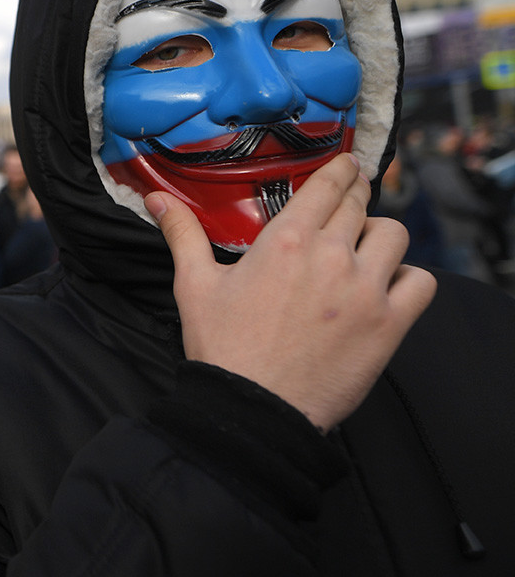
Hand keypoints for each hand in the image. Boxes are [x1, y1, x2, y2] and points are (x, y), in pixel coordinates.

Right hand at [145, 154, 435, 432]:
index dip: (340, 170)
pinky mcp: (389, 324)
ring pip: (393, 236)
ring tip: (363, 250)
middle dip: (356, 196)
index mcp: (287, 240)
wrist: (253, 409)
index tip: (346, 166)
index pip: (327, 185)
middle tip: (350, 201)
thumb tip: (156, 199)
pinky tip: (387, 286)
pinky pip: (420, 282)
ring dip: (379, 237)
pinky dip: (408, 278)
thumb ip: (183, 234)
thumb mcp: (194, 285)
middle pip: (359, 204)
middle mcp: (332, 256)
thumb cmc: (222, 347)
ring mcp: (366, 290)